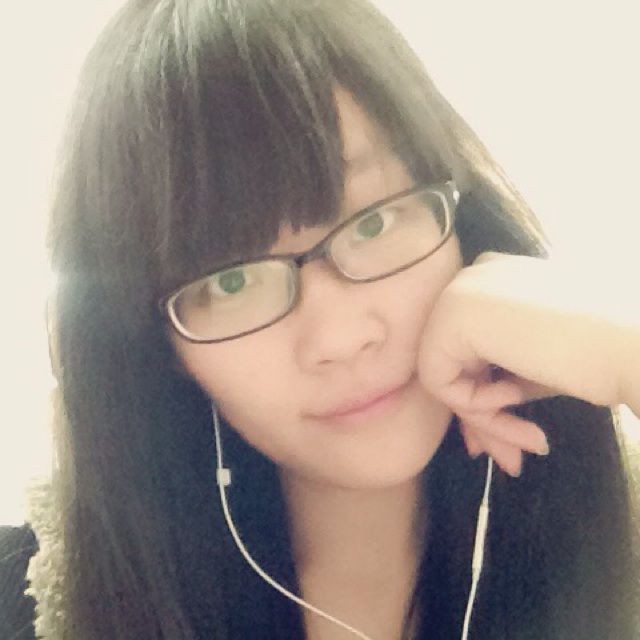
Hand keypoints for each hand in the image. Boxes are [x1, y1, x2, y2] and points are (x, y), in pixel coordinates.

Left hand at [417, 252, 634, 476]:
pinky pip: (439, 381)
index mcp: (491, 281)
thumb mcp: (529, 369)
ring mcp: (456, 291)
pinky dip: (475, 406)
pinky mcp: (450, 314)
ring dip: (484, 419)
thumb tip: (469, 436)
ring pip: (443, 376)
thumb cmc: (594, 356)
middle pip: (451, 364)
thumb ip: (492, 384)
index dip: (484, 398)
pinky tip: (515, 397)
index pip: (466, 350)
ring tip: (526, 442)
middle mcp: (468, 278)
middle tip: (511, 459)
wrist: (632, 344)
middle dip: (481, 418)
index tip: (512, 436)